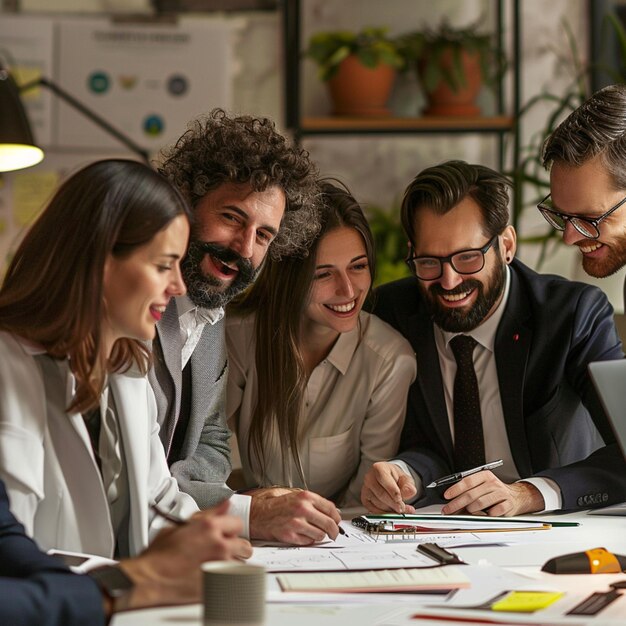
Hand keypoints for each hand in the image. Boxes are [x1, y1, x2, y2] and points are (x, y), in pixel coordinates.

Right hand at [118, 501, 251, 610]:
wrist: (149, 579)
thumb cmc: (159, 555)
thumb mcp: (180, 526)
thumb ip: (207, 514)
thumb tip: (224, 505)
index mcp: (210, 527)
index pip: (238, 523)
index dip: (230, 528)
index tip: (226, 532)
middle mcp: (219, 545)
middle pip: (245, 545)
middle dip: (236, 547)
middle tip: (223, 550)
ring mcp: (220, 566)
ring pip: (241, 564)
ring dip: (232, 564)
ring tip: (218, 565)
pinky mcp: (218, 584)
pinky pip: (234, 581)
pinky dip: (228, 579)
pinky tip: (216, 577)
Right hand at [249, 488, 340, 544]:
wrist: (258, 514)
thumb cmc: (276, 505)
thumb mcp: (296, 496)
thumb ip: (313, 502)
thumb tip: (331, 512)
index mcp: (305, 497)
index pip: (330, 508)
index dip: (337, 517)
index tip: (337, 521)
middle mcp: (302, 509)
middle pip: (329, 524)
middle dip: (334, 531)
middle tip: (334, 534)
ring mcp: (296, 523)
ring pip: (320, 535)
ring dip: (319, 535)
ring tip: (312, 532)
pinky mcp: (290, 535)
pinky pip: (308, 542)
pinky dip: (308, 540)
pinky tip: (301, 534)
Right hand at [361, 462, 416, 513]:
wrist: (388, 479)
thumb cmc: (395, 478)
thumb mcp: (405, 479)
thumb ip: (408, 485)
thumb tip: (409, 491)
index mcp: (379, 468)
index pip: (384, 479)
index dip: (393, 491)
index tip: (400, 499)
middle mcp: (369, 477)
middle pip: (381, 494)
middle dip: (393, 503)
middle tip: (401, 508)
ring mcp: (366, 489)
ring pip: (377, 503)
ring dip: (390, 510)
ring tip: (399, 509)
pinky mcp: (365, 499)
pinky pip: (373, 510)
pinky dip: (384, 514)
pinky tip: (391, 512)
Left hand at [441, 472, 544, 515]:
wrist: (517, 496)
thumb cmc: (496, 491)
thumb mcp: (483, 485)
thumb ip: (469, 490)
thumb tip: (452, 501)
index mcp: (485, 476)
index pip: (467, 481)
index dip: (455, 489)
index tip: (446, 496)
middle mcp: (493, 483)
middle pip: (471, 494)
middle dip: (456, 504)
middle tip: (448, 510)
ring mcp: (501, 494)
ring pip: (480, 503)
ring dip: (470, 510)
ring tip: (467, 512)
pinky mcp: (508, 505)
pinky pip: (492, 513)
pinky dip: (485, 515)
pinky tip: (484, 515)